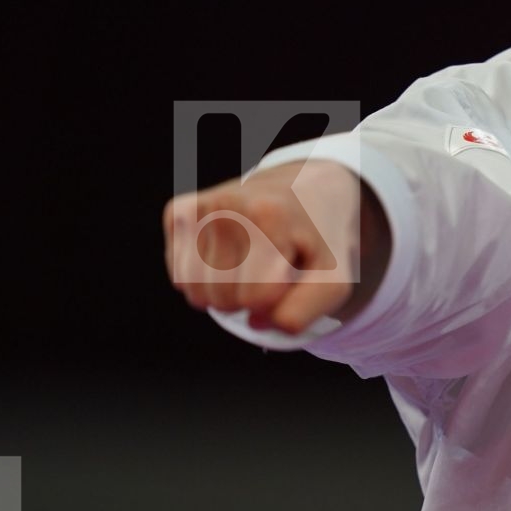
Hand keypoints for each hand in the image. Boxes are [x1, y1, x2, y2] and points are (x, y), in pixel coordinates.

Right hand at [164, 159, 367, 333]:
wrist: (306, 189)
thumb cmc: (318, 242)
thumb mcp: (332, 279)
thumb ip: (301, 312)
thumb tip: (254, 322)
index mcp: (269, 216)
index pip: (254, 298)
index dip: (273, 299)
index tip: (288, 272)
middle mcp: (227, 204)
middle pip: (221, 297)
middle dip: (246, 298)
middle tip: (269, 268)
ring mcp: (200, 205)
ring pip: (193, 289)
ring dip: (222, 292)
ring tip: (249, 262)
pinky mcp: (179, 210)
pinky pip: (178, 274)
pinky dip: (201, 277)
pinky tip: (227, 254)